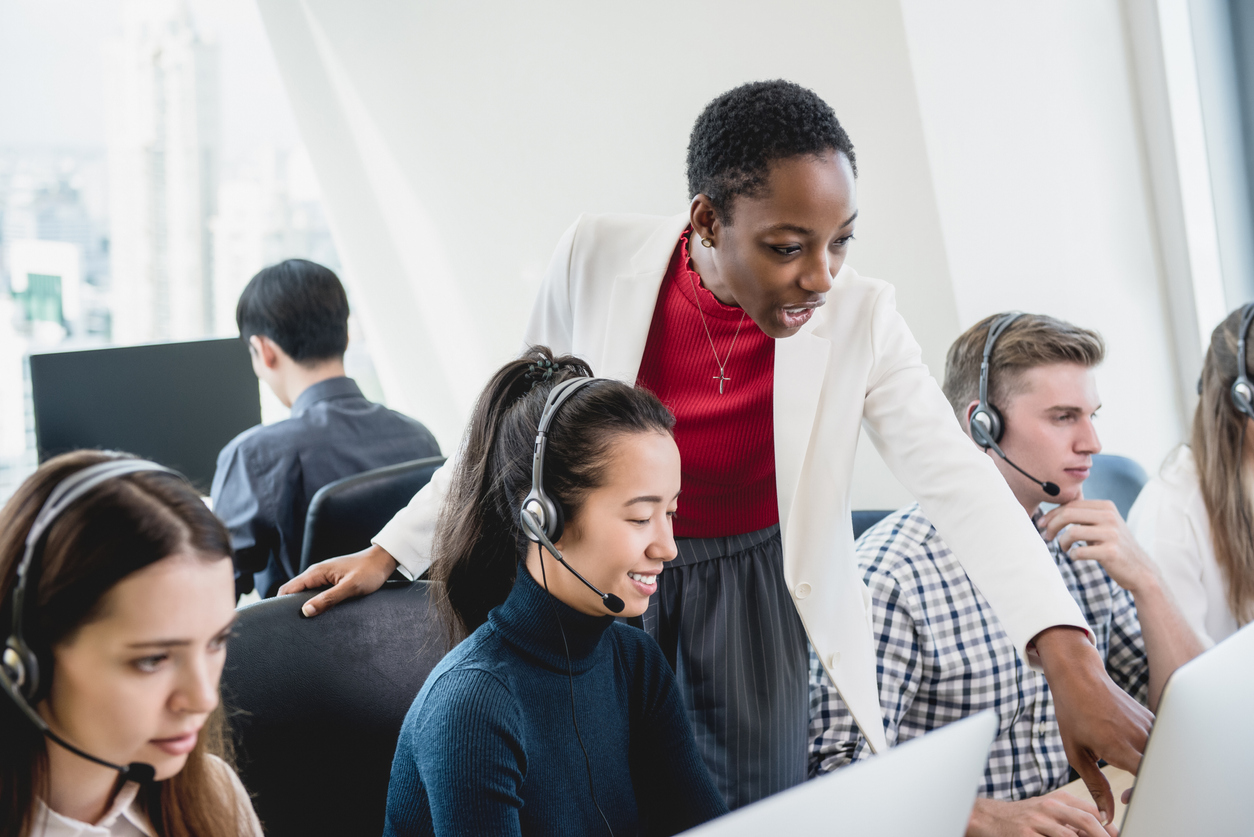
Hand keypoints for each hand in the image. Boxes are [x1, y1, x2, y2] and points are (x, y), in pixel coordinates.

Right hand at [277, 544, 398, 616]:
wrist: (383, 560)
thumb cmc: (369, 571)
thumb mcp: (350, 587)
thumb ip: (329, 599)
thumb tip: (306, 611)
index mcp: (316, 572)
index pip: (287, 589)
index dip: (279, 605)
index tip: (278, 622)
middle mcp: (316, 574)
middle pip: (293, 593)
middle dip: (289, 608)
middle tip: (290, 628)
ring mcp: (323, 577)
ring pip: (304, 594)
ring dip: (302, 607)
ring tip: (302, 625)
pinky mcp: (331, 582)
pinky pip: (315, 594)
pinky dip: (313, 604)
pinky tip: (318, 615)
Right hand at [967, 791, 1117, 836]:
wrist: (987, 818)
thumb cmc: (1023, 817)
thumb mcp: (1047, 810)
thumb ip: (1072, 819)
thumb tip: (1103, 831)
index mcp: (1057, 800)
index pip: (1091, 810)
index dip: (1109, 827)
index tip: (1117, 836)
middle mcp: (1048, 807)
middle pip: (1085, 819)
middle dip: (1103, 836)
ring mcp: (1036, 822)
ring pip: (1070, 836)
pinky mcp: (1025, 835)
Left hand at [1033, 626, 1151, 824]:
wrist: (1079, 678)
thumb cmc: (1073, 713)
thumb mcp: (1076, 753)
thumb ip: (1095, 786)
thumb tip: (1106, 815)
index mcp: (1120, 746)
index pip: (1149, 780)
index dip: (1144, 795)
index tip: (1128, 798)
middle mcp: (1140, 736)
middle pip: (1160, 771)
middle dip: (1148, 787)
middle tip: (1126, 791)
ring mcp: (1149, 725)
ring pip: (1162, 757)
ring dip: (1150, 770)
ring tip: (1124, 766)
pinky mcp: (1151, 718)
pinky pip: (1160, 743)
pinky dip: (1152, 754)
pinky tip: (1131, 752)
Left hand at [1037, 499, 1158, 593]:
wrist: (1140, 570)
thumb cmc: (1113, 546)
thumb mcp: (1103, 525)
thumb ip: (1084, 515)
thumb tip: (1054, 510)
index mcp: (1106, 507)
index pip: (1071, 504)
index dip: (1052, 514)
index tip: (1042, 524)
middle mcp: (1110, 517)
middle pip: (1068, 514)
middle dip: (1051, 525)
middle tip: (1046, 536)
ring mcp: (1112, 534)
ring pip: (1072, 532)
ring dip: (1062, 542)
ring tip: (1065, 548)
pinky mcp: (1111, 552)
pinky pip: (1080, 552)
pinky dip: (1073, 555)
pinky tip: (1076, 557)